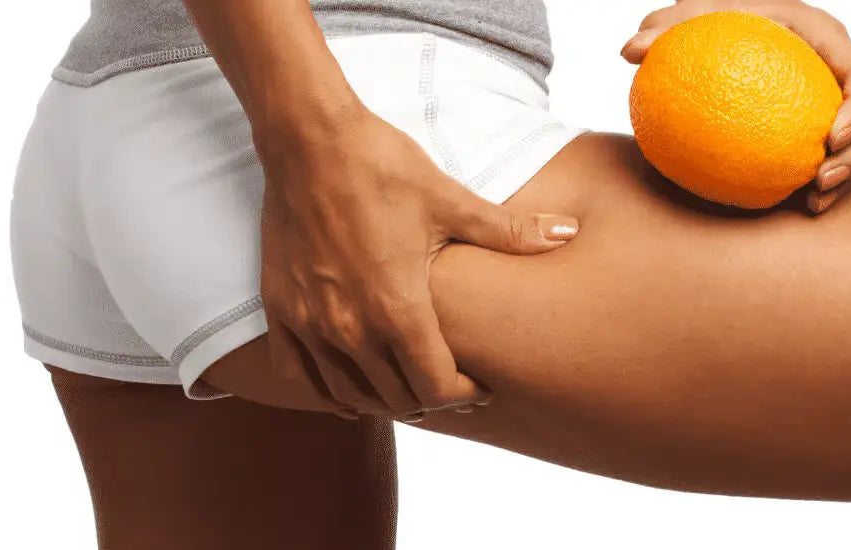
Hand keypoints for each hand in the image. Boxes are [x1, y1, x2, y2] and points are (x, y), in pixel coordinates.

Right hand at [209, 105, 578, 418]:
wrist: (310, 139)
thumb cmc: (382, 168)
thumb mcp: (452, 201)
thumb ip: (511, 231)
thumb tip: (569, 232)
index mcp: (398, 308)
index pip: (436, 387)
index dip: (464, 395)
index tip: (481, 385)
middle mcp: (351, 328)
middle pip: (397, 397)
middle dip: (432, 397)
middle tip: (453, 383)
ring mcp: (311, 322)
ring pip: (350, 394)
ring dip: (384, 398)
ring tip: (408, 384)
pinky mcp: (281, 308)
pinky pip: (299, 374)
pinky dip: (328, 388)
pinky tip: (350, 384)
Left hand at [621, 0, 850, 213]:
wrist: (727, 34)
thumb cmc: (713, 22)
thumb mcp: (690, 17)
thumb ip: (664, 29)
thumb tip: (629, 51)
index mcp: (825, 38)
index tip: (830, 138)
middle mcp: (840, 71)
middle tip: (821, 178)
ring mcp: (838, 102)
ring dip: (850, 175)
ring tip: (813, 201)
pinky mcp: (825, 127)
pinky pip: (837, 158)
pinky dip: (825, 184)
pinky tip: (797, 207)